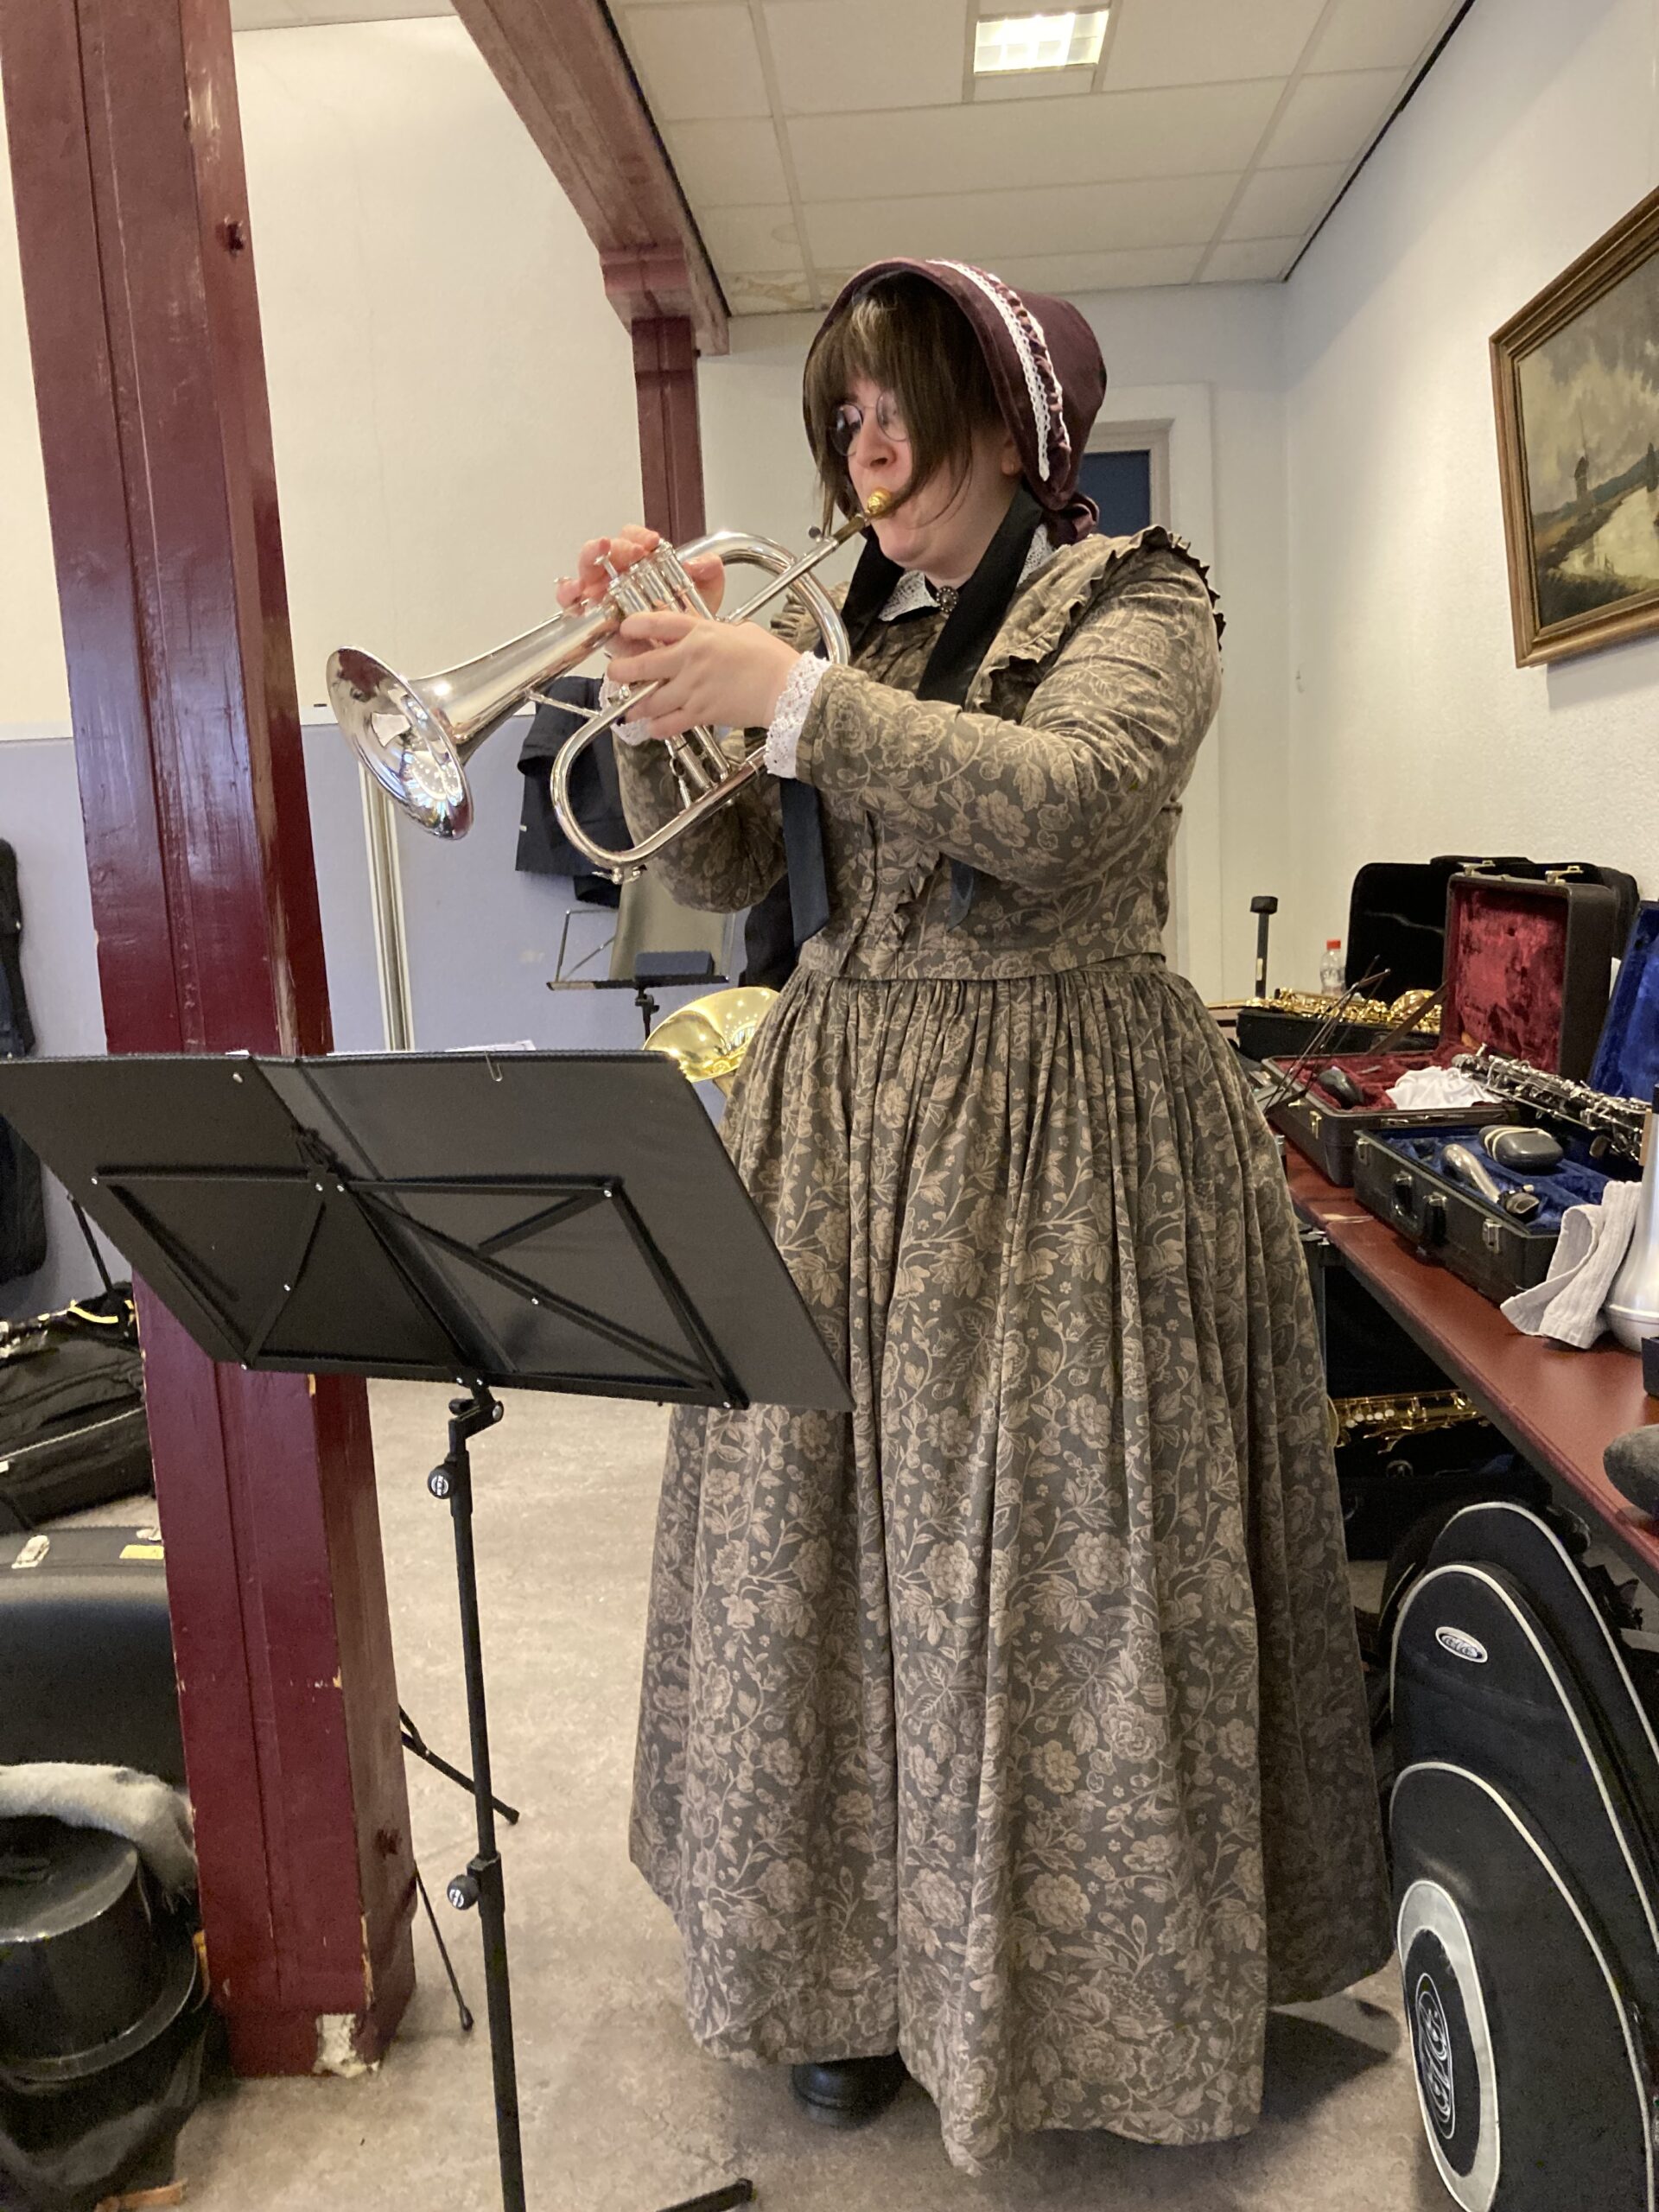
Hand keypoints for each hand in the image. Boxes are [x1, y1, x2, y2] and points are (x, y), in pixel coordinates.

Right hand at [555, 525, 725, 632]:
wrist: (677, 657)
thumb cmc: (684, 622)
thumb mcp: (704, 594)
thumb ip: (708, 573)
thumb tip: (700, 563)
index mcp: (642, 562)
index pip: (633, 537)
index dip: (638, 536)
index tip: (650, 544)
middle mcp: (619, 573)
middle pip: (607, 549)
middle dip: (616, 546)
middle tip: (630, 553)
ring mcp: (603, 593)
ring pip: (586, 568)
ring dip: (590, 560)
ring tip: (598, 558)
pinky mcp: (592, 616)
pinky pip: (572, 601)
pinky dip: (569, 593)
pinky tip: (576, 592)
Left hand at [607, 610, 801, 738]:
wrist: (786, 688)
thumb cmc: (770, 659)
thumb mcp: (740, 631)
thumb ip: (714, 631)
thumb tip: (703, 634)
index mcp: (701, 632)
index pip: (657, 623)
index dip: (634, 626)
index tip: (624, 629)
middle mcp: (691, 659)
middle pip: (643, 665)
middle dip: (622, 670)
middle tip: (614, 673)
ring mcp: (693, 688)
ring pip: (650, 699)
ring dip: (635, 704)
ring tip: (629, 707)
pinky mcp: (701, 713)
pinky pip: (669, 724)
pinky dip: (656, 728)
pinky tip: (651, 727)